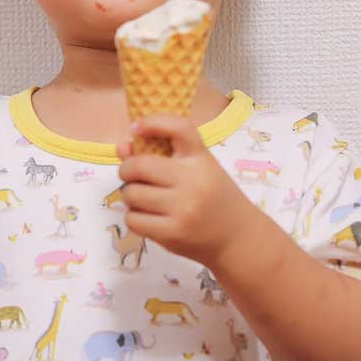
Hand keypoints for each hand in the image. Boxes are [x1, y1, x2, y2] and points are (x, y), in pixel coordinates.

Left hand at [115, 114, 256, 266]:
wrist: (238, 237)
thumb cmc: (213, 198)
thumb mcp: (197, 170)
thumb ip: (161, 155)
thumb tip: (122, 147)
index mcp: (201, 159)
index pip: (179, 128)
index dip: (153, 122)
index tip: (135, 127)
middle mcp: (193, 180)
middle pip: (139, 166)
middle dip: (127, 170)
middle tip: (134, 177)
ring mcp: (183, 208)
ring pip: (131, 194)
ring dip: (131, 196)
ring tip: (146, 200)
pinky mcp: (172, 233)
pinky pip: (133, 219)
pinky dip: (135, 217)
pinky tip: (150, 218)